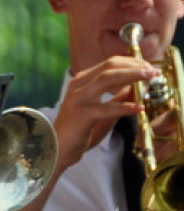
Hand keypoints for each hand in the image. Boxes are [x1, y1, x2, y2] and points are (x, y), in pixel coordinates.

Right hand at [54, 55, 158, 172]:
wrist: (56, 147)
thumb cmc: (79, 130)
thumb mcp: (103, 110)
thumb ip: (118, 98)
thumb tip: (138, 88)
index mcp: (82, 81)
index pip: (110, 63)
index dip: (132, 63)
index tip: (148, 67)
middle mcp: (79, 85)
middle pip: (110, 66)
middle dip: (135, 66)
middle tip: (153, 71)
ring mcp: (79, 98)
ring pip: (108, 78)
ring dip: (132, 76)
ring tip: (150, 78)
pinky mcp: (82, 114)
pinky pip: (107, 108)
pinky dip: (125, 107)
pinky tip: (139, 108)